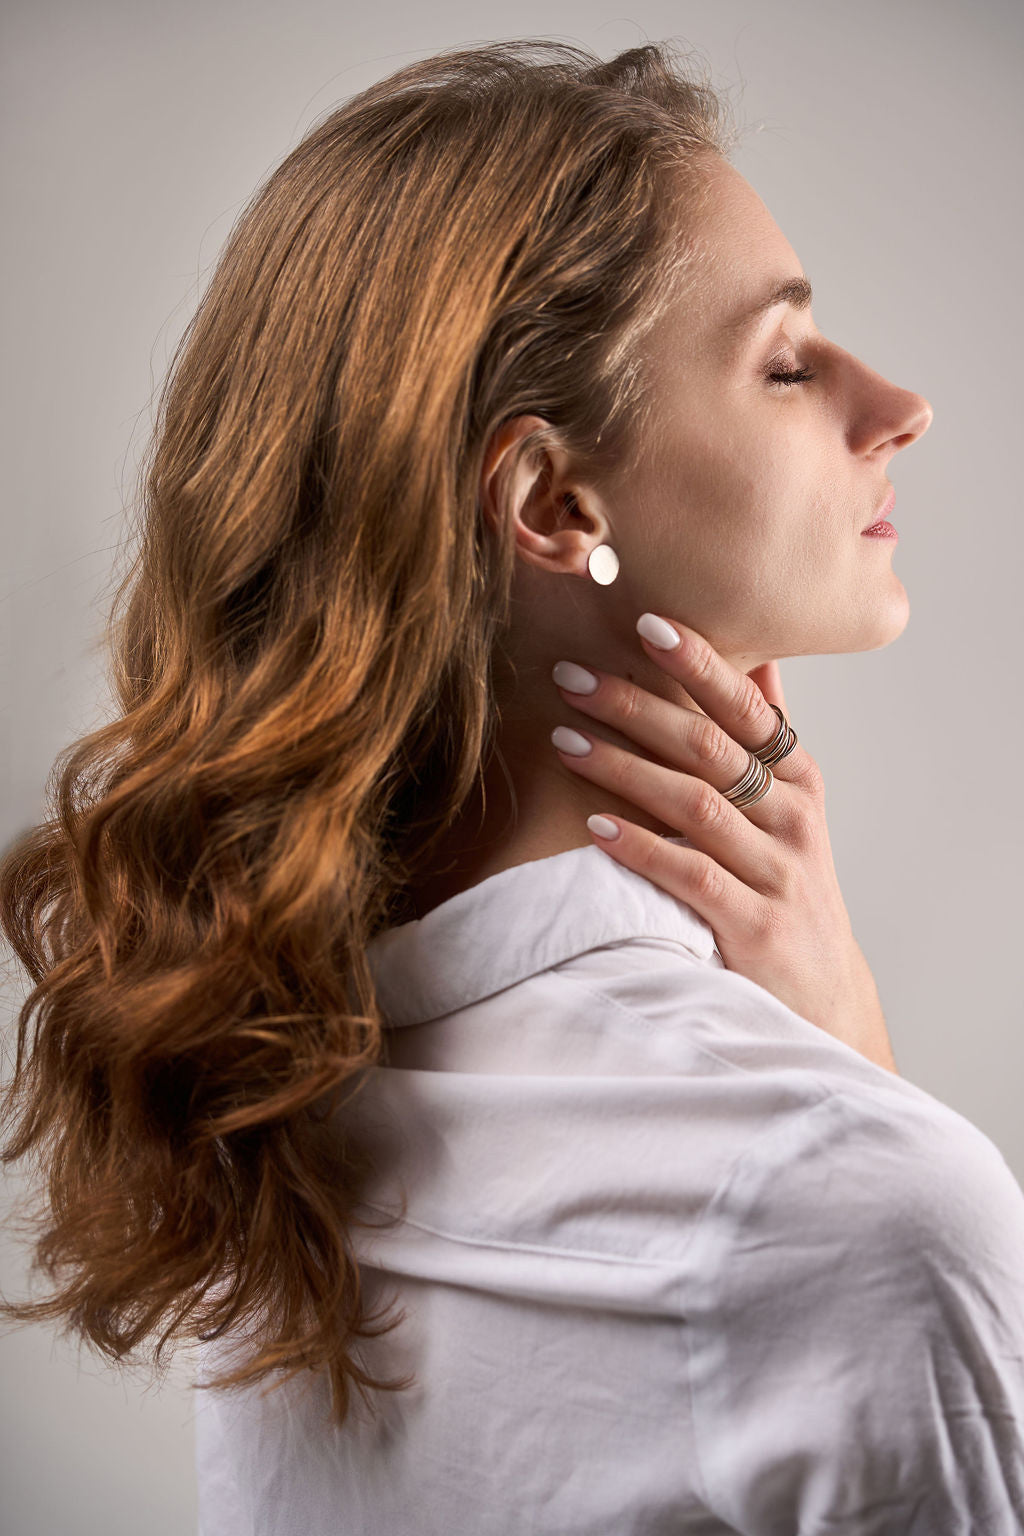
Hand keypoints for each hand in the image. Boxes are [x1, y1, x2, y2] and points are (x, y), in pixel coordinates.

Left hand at [550, 615, 897, 1074]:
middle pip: (709, 747)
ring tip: (565, 739)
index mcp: (796, 780)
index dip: (699, 662)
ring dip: (625, 767)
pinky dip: (642, 848)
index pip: (746, 707)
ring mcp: (777, 873)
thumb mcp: (789, 809)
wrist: (822, 997)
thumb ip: (769, 735)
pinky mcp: (755, 927)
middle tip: (571, 675)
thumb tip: (756, 653)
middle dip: (636, 705)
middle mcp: (792, 818)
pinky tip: (595, 826)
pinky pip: (692, 877)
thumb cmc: (786, 887)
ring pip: (696, 805)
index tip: (645, 622)